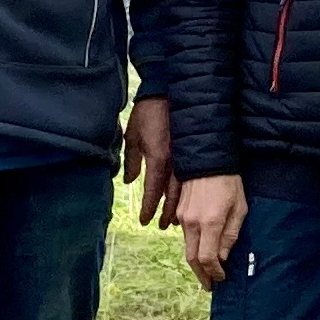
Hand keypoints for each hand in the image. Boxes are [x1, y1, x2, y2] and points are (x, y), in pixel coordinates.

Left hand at [126, 98, 178, 226]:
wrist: (170, 92)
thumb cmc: (148, 113)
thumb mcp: (132, 136)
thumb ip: (131, 160)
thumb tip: (129, 181)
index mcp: (158, 158)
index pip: (153, 191)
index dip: (149, 208)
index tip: (145, 221)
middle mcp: (173, 162)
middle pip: (172, 195)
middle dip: (167, 212)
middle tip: (163, 226)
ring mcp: (184, 157)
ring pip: (184, 189)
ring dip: (179, 205)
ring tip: (176, 219)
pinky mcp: (190, 152)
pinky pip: (190, 177)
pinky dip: (187, 192)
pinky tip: (186, 199)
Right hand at [178, 172, 246, 288]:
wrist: (207, 159)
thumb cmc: (230, 183)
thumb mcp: (239, 208)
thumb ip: (230, 235)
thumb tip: (222, 257)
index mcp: (210, 223)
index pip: (206, 259)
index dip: (214, 272)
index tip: (221, 279)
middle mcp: (192, 223)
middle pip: (191, 258)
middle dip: (200, 275)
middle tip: (209, 286)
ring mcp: (183, 217)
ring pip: (187, 248)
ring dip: (196, 263)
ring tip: (207, 272)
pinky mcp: (179, 212)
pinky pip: (185, 236)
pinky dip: (193, 248)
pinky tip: (202, 251)